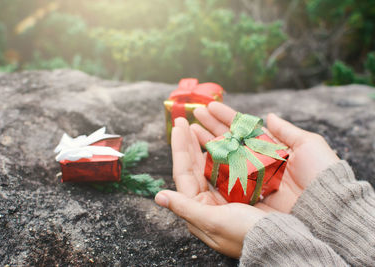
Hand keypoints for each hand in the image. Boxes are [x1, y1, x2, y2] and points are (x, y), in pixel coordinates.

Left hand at [155, 117, 271, 257]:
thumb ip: (185, 207)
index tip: (178, 126)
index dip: (179, 148)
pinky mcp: (241, 191)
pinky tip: (221, 139)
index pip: (184, 173)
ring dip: (203, 144)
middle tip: (184, 120)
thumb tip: (158, 196)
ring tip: (198, 125)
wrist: (280, 244)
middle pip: (194, 166)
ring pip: (210, 164)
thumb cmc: (246, 234)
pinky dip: (224, 152)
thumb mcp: (213, 221)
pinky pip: (227, 167)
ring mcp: (225, 194)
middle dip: (188, 142)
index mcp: (199, 208)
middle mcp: (209, 200)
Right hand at [191, 102, 339, 212]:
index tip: (211, 106)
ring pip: (224, 156)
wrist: (325, 205)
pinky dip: (212, 165)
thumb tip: (270, 116)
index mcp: (270, 148)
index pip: (244, 128)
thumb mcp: (307, 144)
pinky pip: (226, 176)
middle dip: (212, 125)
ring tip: (191, 128)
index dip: (227, 117)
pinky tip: (198, 153)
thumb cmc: (320, 173)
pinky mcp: (246, 193)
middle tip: (196, 113)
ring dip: (207, 141)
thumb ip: (286, 130)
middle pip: (230, 140)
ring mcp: (251, 177)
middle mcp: (258, 161)